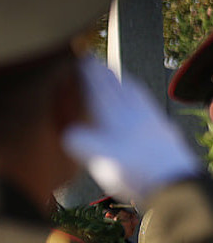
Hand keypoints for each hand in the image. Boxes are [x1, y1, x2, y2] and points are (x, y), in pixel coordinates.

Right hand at [63, 57, 200, 201]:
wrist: (175, 184)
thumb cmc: (136, 171)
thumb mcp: (100, 158)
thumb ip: (81, 143)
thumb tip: (67, 134)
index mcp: (116, 116)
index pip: (100, 89)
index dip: (89, 74)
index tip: (81, 59)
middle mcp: (134, 113)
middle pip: (118, 87)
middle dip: (105, 74)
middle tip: (96, 63)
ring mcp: (151, 121)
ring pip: (135, 95)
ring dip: (124, 83)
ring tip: (118, 77)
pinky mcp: (163, 132)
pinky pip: (148, 107)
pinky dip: (140, 100)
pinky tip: (142, 105)